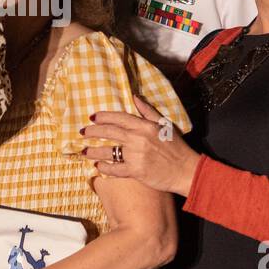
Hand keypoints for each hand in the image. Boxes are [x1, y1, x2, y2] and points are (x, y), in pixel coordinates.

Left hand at [81, 94, 201, 196]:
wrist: (186, 170)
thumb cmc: (177, 147)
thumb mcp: (164, 124)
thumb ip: (148, 111)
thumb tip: (135, 97)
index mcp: (144, 126)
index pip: (118, 118)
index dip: (103, 117)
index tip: (92, 118)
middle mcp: (138, 139)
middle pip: (109, 132)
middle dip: (93, 131)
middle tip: (82, 132)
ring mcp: (136, 156)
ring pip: (108, 151)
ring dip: (93, 151)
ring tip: (84, 151)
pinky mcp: (136, 171)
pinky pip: (115, 169)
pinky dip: (105, 167)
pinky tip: (98, 166)